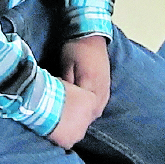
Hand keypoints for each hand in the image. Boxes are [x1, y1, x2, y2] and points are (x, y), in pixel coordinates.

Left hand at [50, 36, 110, 150]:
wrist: (91, 36)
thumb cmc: (76, 49)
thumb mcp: (67, 66)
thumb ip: (68, 85)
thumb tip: (65, 103)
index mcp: (92, 87)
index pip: (82, 111)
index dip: (71, 120)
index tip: (58, 123)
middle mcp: (102, 92)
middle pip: (90, 115)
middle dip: (78, 121)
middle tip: (63, 127)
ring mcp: (106, 90)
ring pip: (95, 111)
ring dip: (85, 116)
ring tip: (72, 122)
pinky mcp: (106, 88)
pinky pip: (99, 105)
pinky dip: (90, 110)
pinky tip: (81, 112)